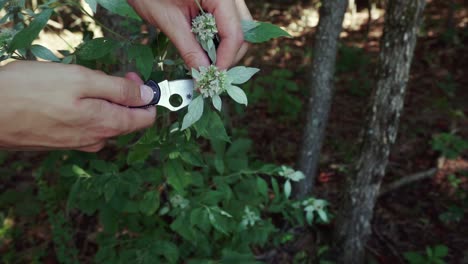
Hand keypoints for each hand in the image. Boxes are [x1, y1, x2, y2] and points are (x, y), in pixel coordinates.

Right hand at [0, 61, 155, 151]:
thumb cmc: (31, 91)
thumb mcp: (81, 80)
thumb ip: (119, 89)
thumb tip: (147, 95)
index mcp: (107, 124)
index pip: (146, 119)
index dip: (146, 96)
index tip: (132, 77)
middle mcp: (97, 139)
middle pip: (126, 119)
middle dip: (123, 96)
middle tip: (104, 74)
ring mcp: (79, 144)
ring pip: (105, 122)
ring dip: (102, 102)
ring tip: (81, 84)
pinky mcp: (63, 143)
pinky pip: (86, 127)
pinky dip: (86, 111)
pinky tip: (67, 99)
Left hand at [128, 0, 251, 69]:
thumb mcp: (168, 20)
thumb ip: (189, 49)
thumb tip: (203, 75)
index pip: (233, 33)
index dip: (225, 59)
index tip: (212, 77)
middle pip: (241, 31)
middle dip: (228, 56)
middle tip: (209, 72)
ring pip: (237, 28)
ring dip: (224, 48)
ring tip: (206, 62)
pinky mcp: (218, 0)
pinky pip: (227, 22)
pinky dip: (218, 38)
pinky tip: (204, 48)